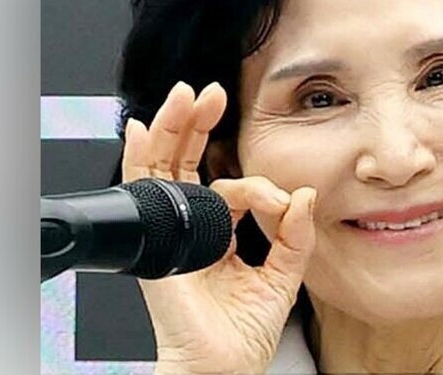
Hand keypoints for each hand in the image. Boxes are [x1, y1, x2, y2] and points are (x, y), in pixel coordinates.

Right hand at [122, 81, 316, 374]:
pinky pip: (143, 191)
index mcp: (219, 234)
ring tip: (184, 97)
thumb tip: (306, 194)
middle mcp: (191, 227)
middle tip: (211, 94)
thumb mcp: (283, 275)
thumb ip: (296, 235)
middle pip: (186, 163)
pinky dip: (138, 157)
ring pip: (163, 167)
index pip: (231, 186)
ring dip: (172, 128)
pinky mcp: (157, 241)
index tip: (284, 198)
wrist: (224, 367)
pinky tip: (137, 129)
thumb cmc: (245, 332)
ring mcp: (170, 232)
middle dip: (197, 125)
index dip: (258, 185)